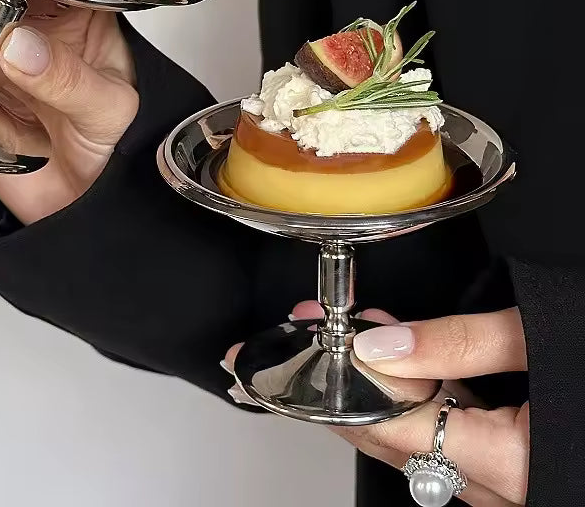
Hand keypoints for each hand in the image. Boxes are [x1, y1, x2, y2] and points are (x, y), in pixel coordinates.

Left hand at [223, 302, 528, 506]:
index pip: (383, 420)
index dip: (324, 382)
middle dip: (330, 377)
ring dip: (366, 380)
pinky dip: (406, 392)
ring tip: (336, 333)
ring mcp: (493, 480)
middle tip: (292, 332)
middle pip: (382, 431)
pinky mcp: (499, 463)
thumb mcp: (540, 338)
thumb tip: (381, 342)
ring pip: (405, 431)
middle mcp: (489, 484)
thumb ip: (461, 342)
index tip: (277, 353)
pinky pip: (434, 430)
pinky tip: (391, 352)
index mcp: (500, 458)